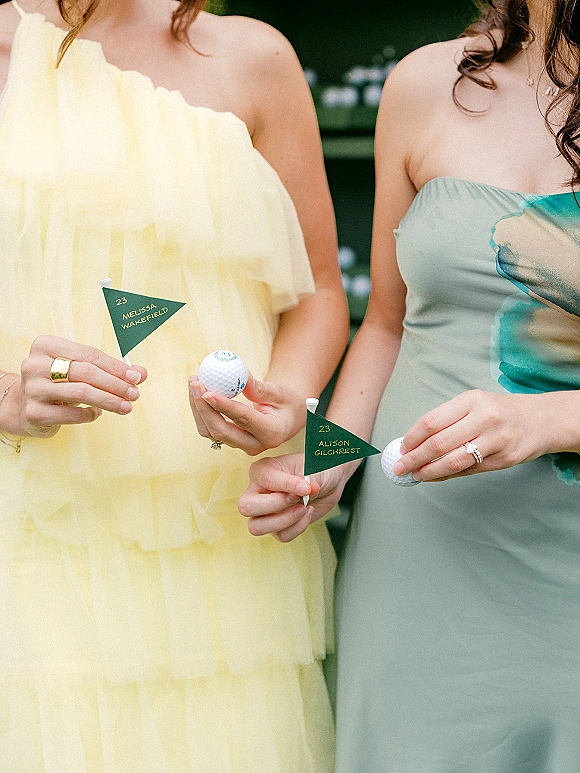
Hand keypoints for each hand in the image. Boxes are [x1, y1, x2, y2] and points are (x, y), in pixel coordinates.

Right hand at [14, 335, 146, 437]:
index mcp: (46, 345)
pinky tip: (97, 413)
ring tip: (125, 407)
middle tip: (135, 394)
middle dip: (116, 384)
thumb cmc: (57, 383)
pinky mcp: (33, 412)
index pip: (90, 354)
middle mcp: (35, 364)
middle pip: (87, 373)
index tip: (136, 378)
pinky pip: (71, 415)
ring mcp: (32, 389)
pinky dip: (90, 415)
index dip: (116, 367)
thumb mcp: (80, 371)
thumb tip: (142, 374)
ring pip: (81, 393)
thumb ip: (110, 370)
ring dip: (109, 401)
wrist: (22, 406)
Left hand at [188, 373, 304, 454]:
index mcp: (272, 432)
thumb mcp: (279, 392)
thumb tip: (240, 375)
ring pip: (211, 431)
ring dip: (198, 408)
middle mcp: (254, 445)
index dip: (223, 406)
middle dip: (203, 408)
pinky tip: (196, 392)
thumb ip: (259, 388)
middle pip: (221, 431)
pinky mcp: (229, 441)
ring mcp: (240, 446)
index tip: (207, 392)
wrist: (286, 418)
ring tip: (193, 381)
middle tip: (195, 383)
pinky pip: (209, 428)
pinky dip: (200, 410)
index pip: (243, 419)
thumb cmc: (285, 403)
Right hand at [237, 453, 345, 541]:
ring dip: (285, 521)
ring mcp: (263, 512)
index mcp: (260, 470)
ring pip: (257, 527)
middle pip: (246, 507)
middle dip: (275, 506)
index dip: (287, 485)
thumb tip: (304, 492)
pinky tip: (307, 512)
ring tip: (303, 508)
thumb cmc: (315, 470)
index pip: (266, 479)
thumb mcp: (310, 469)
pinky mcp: (277, 527)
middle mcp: (256, 491)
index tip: (306, 487)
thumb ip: (304, 480)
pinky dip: (298, 527)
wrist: (330, 482)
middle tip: (297, 499)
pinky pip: (281, 536)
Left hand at [392, 389, 555, 481]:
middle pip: (439, 443)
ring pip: (453, 461)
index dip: (412, 437)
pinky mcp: (505, 459)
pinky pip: (469, 471)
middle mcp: (484, 418)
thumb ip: (446, 420)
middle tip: (400, 467)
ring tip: (415, 475)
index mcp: (471, 400)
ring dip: (429, 471)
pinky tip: (435, 476)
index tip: (401, 447)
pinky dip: (447, 475)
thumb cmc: (498, 411)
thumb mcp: (473, 404)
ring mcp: (496, 440)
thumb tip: (413, 442)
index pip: (432, 421)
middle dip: (415, 458)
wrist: (540, 420)